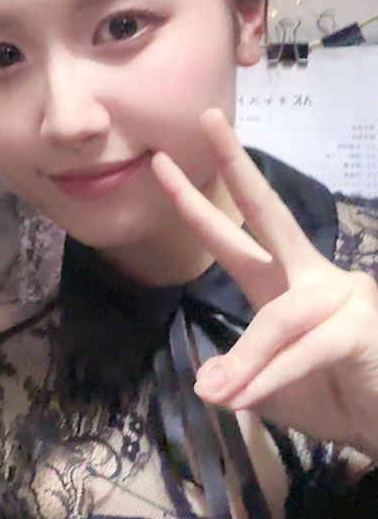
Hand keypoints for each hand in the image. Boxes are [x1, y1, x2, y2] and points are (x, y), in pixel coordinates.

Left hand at [152, 109, 377, 455]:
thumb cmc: (333, 397)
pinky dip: (272, 378)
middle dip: (235, 167)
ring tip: (220, 398)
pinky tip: (250, 399)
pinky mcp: (361, 324)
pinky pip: (303, 349)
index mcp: (281, 283)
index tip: (160, 165)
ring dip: (247, 364)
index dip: (195, 202)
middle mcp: (310, 275)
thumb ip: (238, 377)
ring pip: (276, 318)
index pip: (233, 234)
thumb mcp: (268, 389)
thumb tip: (206, 383)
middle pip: (269, 211)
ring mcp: (341, 294)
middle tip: (207, 119)